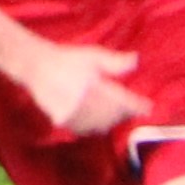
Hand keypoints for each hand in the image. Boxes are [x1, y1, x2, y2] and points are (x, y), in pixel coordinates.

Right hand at [16, 43, 145, 136]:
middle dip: (125, 112)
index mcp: (92, 85)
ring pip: (101, 125)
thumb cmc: (67, 59)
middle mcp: (83, 102)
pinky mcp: (63, 120)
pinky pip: (86, 129)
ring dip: (112, 120)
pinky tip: (100, 119)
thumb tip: (136, 60)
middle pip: (113, 115)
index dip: (137, 106)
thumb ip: (115, 62)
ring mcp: (72, 113)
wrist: (36, 66)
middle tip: (134, 109)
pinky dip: (96, 126)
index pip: (122, 101)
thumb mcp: (93, 56)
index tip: (147, 107)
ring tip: (119, 114)